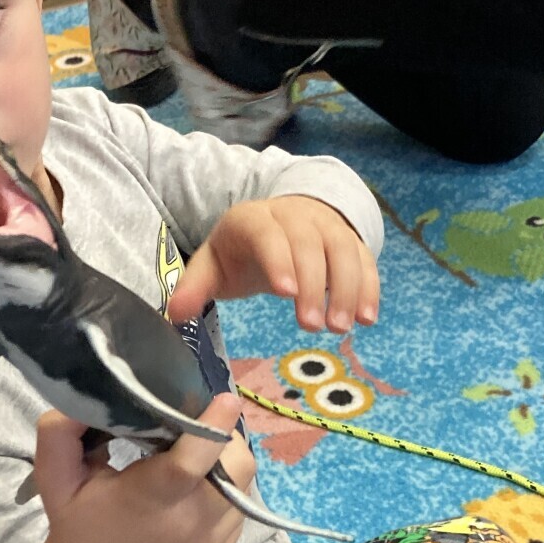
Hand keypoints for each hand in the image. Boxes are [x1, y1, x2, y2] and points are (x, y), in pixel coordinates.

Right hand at [19, 396, 254, 542]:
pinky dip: (224, 489)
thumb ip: (60, 434)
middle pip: (235, 466)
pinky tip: (194, 490)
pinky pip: (239, 506)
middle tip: (196, 428)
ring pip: (244, 483)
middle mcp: (187, 526)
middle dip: (223, 437)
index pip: (189, 464)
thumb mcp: (56, 480)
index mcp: (145, 502)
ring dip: (226, 462)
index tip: (224, 398)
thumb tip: (84, 399)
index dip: (212, 427)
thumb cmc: (77, 527)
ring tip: (196, 456)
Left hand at [168, 196, 379, 332]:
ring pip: (343, 249)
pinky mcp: (349, 239)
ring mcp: (325, 225)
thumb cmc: (242, 250)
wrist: (281, 218)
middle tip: (313, 326)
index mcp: (253, 220)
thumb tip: (174, 315)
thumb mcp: (213, 264)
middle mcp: (294, 215)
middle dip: (315, 284)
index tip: (286, 293)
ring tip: (342, 327)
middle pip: (309, 243)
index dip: (279, 259)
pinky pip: (364, 258)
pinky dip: (369, 287)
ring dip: (347, 288)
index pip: (268, 233)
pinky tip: (368, 318)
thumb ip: (195, 288)